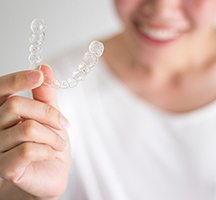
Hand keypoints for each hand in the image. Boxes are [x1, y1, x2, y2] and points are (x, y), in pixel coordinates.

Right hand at [0, 65, 70, 198]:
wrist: (52, 171)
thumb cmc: (49, 141)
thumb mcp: (50, 115)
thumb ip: (45, 94)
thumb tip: (44, 67)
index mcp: (3, 111)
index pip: (0, 90)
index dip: (17, 80)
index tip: (39, 75)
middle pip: (15, 105)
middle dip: (48, 113)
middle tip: (64, 124)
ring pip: (26, 128)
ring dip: (53, 136)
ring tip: (60, 142)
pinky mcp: (4, 168)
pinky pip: (27, 150)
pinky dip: (48, 149)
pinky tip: (50, 153)